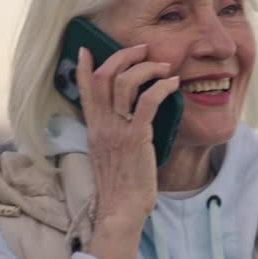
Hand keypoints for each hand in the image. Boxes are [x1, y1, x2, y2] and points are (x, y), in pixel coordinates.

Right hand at [74, 43, 178, 258]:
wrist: (121, 211)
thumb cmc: (120, 187)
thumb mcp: (108, 155)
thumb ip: (111, 135)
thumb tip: (126, 119)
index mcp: (93, 128)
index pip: (85, 89)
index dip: (86, 66)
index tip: (89, 48)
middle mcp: (101, 125)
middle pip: (105, 76)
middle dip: (124, 55)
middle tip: (142, 49)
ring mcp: (117, 130)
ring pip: (125, 82)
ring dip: (146, 67)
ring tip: (163, 65)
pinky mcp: (136, 138)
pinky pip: (148, 101)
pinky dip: (162, 86)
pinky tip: (173, 84)